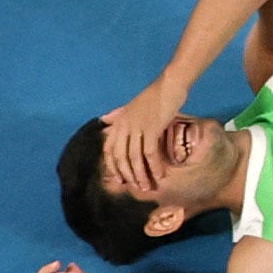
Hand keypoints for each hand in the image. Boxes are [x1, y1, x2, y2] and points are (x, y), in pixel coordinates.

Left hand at [98, 84, 190, 202]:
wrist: (169, 85)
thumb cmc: (154, 96)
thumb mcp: (131, 106)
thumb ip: (118, 115)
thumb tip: (104, 120)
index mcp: (118, 122)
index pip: (109, 150)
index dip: (113, 167)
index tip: (121, 180)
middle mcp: (124, 126)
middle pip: (121, 157)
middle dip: (128, 175)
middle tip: (137, 187)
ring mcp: (137, 127)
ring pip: (134, 158)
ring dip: (141, 175)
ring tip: (148, 186)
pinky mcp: (151, 128)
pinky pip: (149, 153)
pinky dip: (154, 166)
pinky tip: (159, 175)